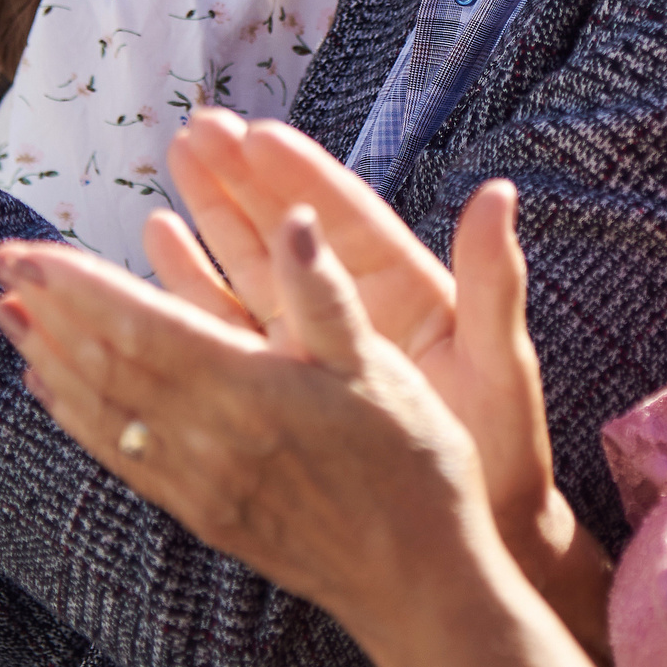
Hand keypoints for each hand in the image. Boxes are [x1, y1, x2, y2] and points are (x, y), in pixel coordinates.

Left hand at [0, 214, 591, 666]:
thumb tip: (292, 218)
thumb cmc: (412, 464)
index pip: (138, 326)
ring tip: (9, 314)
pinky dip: (76, 416)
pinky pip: (120, 456)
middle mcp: (207, 439)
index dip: (75, 285)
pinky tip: (53, 391)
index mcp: (248, 391)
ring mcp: (197, 482)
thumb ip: (324, 293)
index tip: (25, 249)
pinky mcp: (199, 510)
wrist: (415, 579)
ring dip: (48, 358)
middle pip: (104, 365)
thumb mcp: (381, 366)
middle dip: (46, 309)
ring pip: (102, 412)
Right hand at [142, 115, 602, 633]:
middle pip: (290, 227)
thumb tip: (499, 194)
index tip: (257, 132)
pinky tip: (163, 240)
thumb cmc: (504, 455)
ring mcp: (318, 344)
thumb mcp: (501, 366)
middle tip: (197, 129)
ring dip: (214, 216)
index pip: (346, 219)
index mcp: (408, 291)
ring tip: (175, 162)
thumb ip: (493, 282)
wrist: (475, 537)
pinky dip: (197, 283)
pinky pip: (234, 324)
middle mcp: (356, 308)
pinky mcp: (289, 382)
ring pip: (255, 266)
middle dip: (243, 177)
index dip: (301, 174)